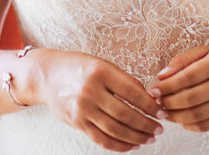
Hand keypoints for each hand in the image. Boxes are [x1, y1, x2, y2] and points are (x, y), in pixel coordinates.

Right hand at [31, 50, 162, 151]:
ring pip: (115, 129)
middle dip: (146, 124)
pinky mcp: (77, 123)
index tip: (162, 112)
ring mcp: (82, 109)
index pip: (132, 92)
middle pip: (125, 114)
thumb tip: (147, 97)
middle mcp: (90, 91)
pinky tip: (131, 145)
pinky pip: (101, 139)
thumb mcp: (100, 63)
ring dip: (136, 137)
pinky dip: (119, 146)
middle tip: (159, 129)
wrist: (46, 75)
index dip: (150, 105)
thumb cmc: (76, 67)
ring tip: (148, 138)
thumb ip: (122, 79)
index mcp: (100, 72)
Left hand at [150, 45, 208, 132]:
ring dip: (176, 116)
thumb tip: (162, 75)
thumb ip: (184, 59)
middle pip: (191, 97)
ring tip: (166, 112)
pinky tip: (182, 121)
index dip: (168, 85)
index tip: (154, 89)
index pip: (187, 76)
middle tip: (157, 103)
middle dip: (169, 102)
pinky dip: (191, 125)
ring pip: (198, 114)